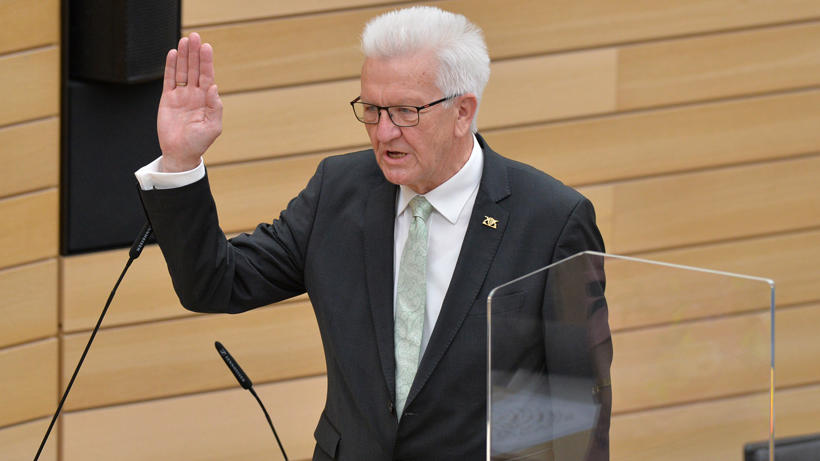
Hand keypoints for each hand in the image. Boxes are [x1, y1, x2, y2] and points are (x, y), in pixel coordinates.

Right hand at [157, 32, 222, 171]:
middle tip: (195, 36)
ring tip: (185, 40)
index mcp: (207, 100)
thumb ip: (215, 107)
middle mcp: (195, 95)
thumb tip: (213, 87)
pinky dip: (171, 66)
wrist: (180, 153)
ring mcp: (181, 95)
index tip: (206, 47)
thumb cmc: (198, 143)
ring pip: (182, 71)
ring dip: (184, 56)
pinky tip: (173, 54)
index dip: (207, 61)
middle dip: (195, 53)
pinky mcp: (168, 99)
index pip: (207, 76)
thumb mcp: (213, 127)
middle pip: (195, 69)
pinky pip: (169, 79)